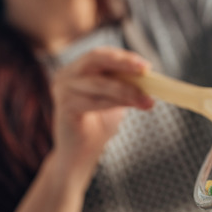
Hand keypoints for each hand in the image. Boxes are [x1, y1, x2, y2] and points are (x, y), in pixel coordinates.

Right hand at [50, 47, 153, 179]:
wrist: (79, 156)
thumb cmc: (97, 127)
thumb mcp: (115, 100)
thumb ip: (125, 85)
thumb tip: (149, 76)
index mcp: (77, 70)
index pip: (101, 55)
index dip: (124, 57)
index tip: (146, 66)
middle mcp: (65, 75)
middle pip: (95, 59)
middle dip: (123, 63)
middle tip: (145, 71)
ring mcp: (62, 90)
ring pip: (99, 83)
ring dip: (127, 90)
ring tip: (147, 100)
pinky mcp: (63, 107)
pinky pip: (95, 101)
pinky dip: (116, 102)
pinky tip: (132, 106)